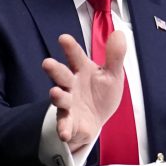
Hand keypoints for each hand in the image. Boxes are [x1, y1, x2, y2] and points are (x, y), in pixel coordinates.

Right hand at [42, 30, 127, 149]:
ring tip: (55, 93)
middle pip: (61, 75)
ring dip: (57, 96)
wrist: (95, 120)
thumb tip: (119, 33)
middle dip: (55, 70)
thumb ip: (114, 56)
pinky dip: (63, 128)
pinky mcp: (69, 121)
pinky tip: (64, 133)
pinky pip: (64, 124)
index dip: (70, 48)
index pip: (75, 56)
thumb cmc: (100, 93)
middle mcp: (71, 85)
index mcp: (81, 70)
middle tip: (47, 63)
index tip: (63, 38)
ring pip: (60, 98)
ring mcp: (68, 103)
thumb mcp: (111, 75)